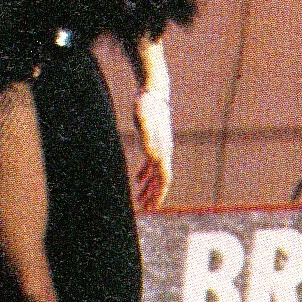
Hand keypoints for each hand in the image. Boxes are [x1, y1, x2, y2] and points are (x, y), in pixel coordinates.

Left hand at [134, 88, 173, 209]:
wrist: (153, 92)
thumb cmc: (146, 105)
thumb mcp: (142, 120)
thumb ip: (146, 137)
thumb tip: (151, 157)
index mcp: (162, 150)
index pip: (164, 178)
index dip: (159, 194)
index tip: (153, 207)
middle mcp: (164, 151)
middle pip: (161, 180)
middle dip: (154, 196)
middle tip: (146, 209)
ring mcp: (160, 147)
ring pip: (156, 173)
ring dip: (149, 187)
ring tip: (141, 200)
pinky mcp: (153, 141)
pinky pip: (151, 163)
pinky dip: (145, 174)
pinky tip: (137, 180)